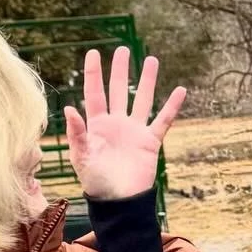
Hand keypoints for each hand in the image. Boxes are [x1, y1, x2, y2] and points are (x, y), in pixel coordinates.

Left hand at [65, 48, 185, 200]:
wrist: (119, 202)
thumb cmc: (96, 182)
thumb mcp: (82, 157)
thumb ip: (78, 133)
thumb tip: (70, 109)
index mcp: (97, 125)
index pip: (94, 93)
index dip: (93, 73)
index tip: (94, 53)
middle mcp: (116, 124)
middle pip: (119, 90)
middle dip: (120, 70)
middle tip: (123, 50)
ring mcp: (134, 131)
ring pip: (142, 100)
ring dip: (148, 81)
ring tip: (152, 60)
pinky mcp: (150, 142)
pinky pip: (163, 120)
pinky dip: (172, 106)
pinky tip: (180, 90)